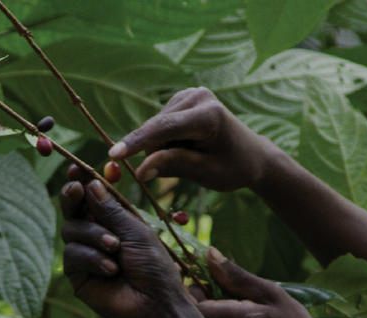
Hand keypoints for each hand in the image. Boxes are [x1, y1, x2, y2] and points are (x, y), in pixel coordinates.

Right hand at [60, 178, 188, 317]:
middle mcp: (94, 234)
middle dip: (72, 196)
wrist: (155, 303)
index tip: (76, 168)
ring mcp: (83, 253)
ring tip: (115, 248)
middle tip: (76, 189)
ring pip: (70, 230)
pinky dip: (92, 258)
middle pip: (72, 208)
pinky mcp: (76, 274)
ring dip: (93, 235)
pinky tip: (111, 270)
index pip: (91, 196)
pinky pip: (72, 254)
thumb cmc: (153, 267)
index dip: (82, 180)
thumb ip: (110, 210)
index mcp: (112, 220)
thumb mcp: (135, 231)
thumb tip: (89, 183)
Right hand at [107, 88, 280, 191]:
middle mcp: (197, 97)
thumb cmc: (234, 168)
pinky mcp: (181, 99)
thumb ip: (174, 166)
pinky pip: (159, 125)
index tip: (114, 156)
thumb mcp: (207, 173)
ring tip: (190, 156)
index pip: (165, 128)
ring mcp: (189, 94)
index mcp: (209, 115)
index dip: (137, 142)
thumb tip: (139, 170)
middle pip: (156, 128)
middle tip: (161, 174)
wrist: (253, 154)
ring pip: (155, 128)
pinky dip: (164, 141)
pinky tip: (185, 147)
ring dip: (161, 147)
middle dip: (152, 152)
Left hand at [193, 249, 351, 317]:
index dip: (188, 285)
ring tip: (227, 308)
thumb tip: (209, 253)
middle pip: (188, 316)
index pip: (187, 300)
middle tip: (211, 289)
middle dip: (194, 299)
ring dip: (204, 314)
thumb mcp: (271, 294)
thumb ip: (236, 276)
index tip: (199, 275)